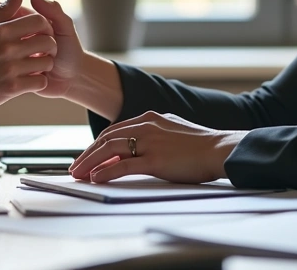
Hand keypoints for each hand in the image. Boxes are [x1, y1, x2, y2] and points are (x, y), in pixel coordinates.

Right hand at [0, 0, 57, 122]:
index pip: (37, 20)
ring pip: (46, 62)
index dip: (44, 26)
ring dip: (45, 65)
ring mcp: (9, 68)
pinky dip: (38, 82)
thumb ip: (2, 12)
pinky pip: (39, 82)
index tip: (41, 34)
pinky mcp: (12, 88)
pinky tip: (30, 81)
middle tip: (43, 51)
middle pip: (46, 40)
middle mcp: (6, 47)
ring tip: (37, 66)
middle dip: (49, 46)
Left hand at [68, 111, 246, 183]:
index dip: (98, 145)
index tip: (88, 156)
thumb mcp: (172, 132)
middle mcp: (146, 126)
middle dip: (88, 154)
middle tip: (75, 167)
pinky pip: (124, 165)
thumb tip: (135, 151)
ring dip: (90, 162)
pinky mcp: (156, 159)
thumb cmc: (201, 145)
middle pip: (107, 138)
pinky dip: (107, 171)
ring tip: (79, 175)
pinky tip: (96, 178)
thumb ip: (152, 137)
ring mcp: (150, 142)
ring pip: (110, 149)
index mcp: (150, 118)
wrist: (221, 149)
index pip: (115, 130)